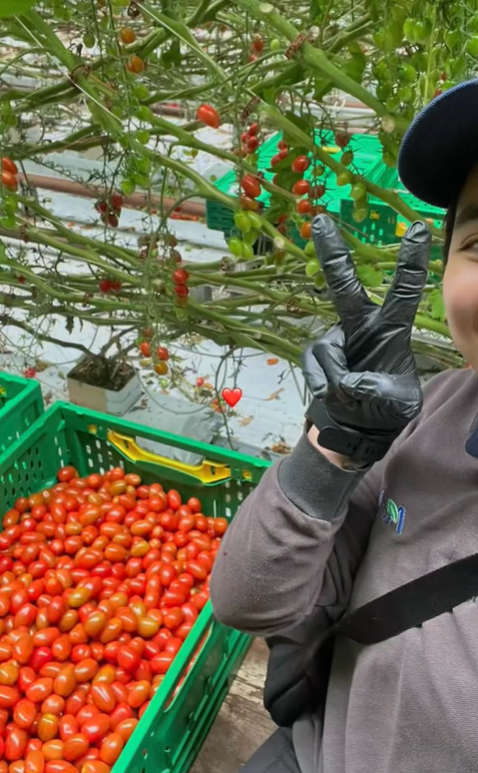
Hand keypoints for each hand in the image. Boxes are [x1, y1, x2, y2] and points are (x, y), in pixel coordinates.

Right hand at [302, 215, 430, 459]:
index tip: (419, 228)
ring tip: (352, 400)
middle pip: (344, 287)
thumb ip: (382, 392)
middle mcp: (360, 325)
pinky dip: (325, 388)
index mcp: (392, 328)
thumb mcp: (399, 405)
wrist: (354, 428)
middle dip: (332, 255)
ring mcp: (334, 340)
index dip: (411, 262)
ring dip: (340, 383)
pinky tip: (335, 398)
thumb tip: (351, 383)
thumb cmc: (384, 409)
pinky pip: (316, 369)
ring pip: (330, 352)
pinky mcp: (315, 356)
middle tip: (320, 221)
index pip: (404, 292)